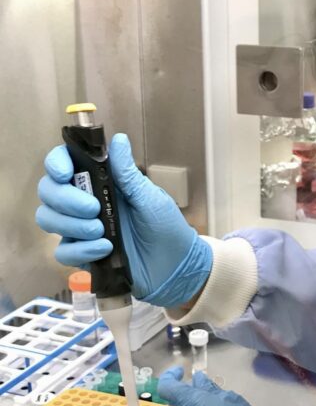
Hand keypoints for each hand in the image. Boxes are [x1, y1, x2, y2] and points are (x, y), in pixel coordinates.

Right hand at [36, 134, 211, 306]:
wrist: (176, 266)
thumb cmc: (166, 227)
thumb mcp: (150, 198)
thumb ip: (128, 173)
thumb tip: (118, 139)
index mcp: (101, 182)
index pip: (64, 164)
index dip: (56, 164)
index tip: (64, 173)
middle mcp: (85, 202)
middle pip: (49, 191)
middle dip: (65, 199)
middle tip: (93, 208)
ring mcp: (81, 229)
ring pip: (48, 219)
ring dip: (71, 224)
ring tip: (101, 231)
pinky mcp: (83, 254)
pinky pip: (63, 251)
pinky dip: (80, 250)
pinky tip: (104, 249)